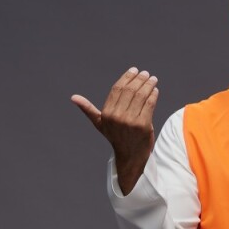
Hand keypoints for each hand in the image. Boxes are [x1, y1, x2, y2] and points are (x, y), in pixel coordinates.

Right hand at [71, 67, 158, 194]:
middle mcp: (117, 117)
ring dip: (148, 85)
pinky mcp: (143, 125)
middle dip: (139, 79)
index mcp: (106, 114)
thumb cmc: (115, 137)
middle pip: (130, 90)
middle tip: (145, 74)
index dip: (127, 78)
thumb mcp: (100, 124)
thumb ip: (88, 109)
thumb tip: (73, 97)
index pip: (118, 89)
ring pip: (141, 96)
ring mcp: (131, 121)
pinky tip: (155, 90)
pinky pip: (149, 104)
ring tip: (152, 79)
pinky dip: (153, 95)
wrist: (129, 157)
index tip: (134, 71)